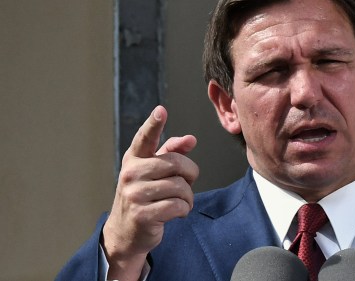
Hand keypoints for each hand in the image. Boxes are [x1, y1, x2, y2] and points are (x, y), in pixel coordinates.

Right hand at [102, 106, 197, 279]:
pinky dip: (184, 210)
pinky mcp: (142, 214)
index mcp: (134, 159)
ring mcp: (134, 194)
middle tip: (187, 183)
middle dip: (190, 174)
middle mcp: (131, 173)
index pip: (145, 138)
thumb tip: (190, 140)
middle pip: (176, 164)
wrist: (126, 232)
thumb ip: (171, 154)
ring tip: (180, 202)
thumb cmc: (144, 196)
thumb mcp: (153, 173)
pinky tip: (177, 213)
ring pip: (180, 186)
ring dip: (188, 196)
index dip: (154, 124)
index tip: (161, 111)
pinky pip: (178, 206)